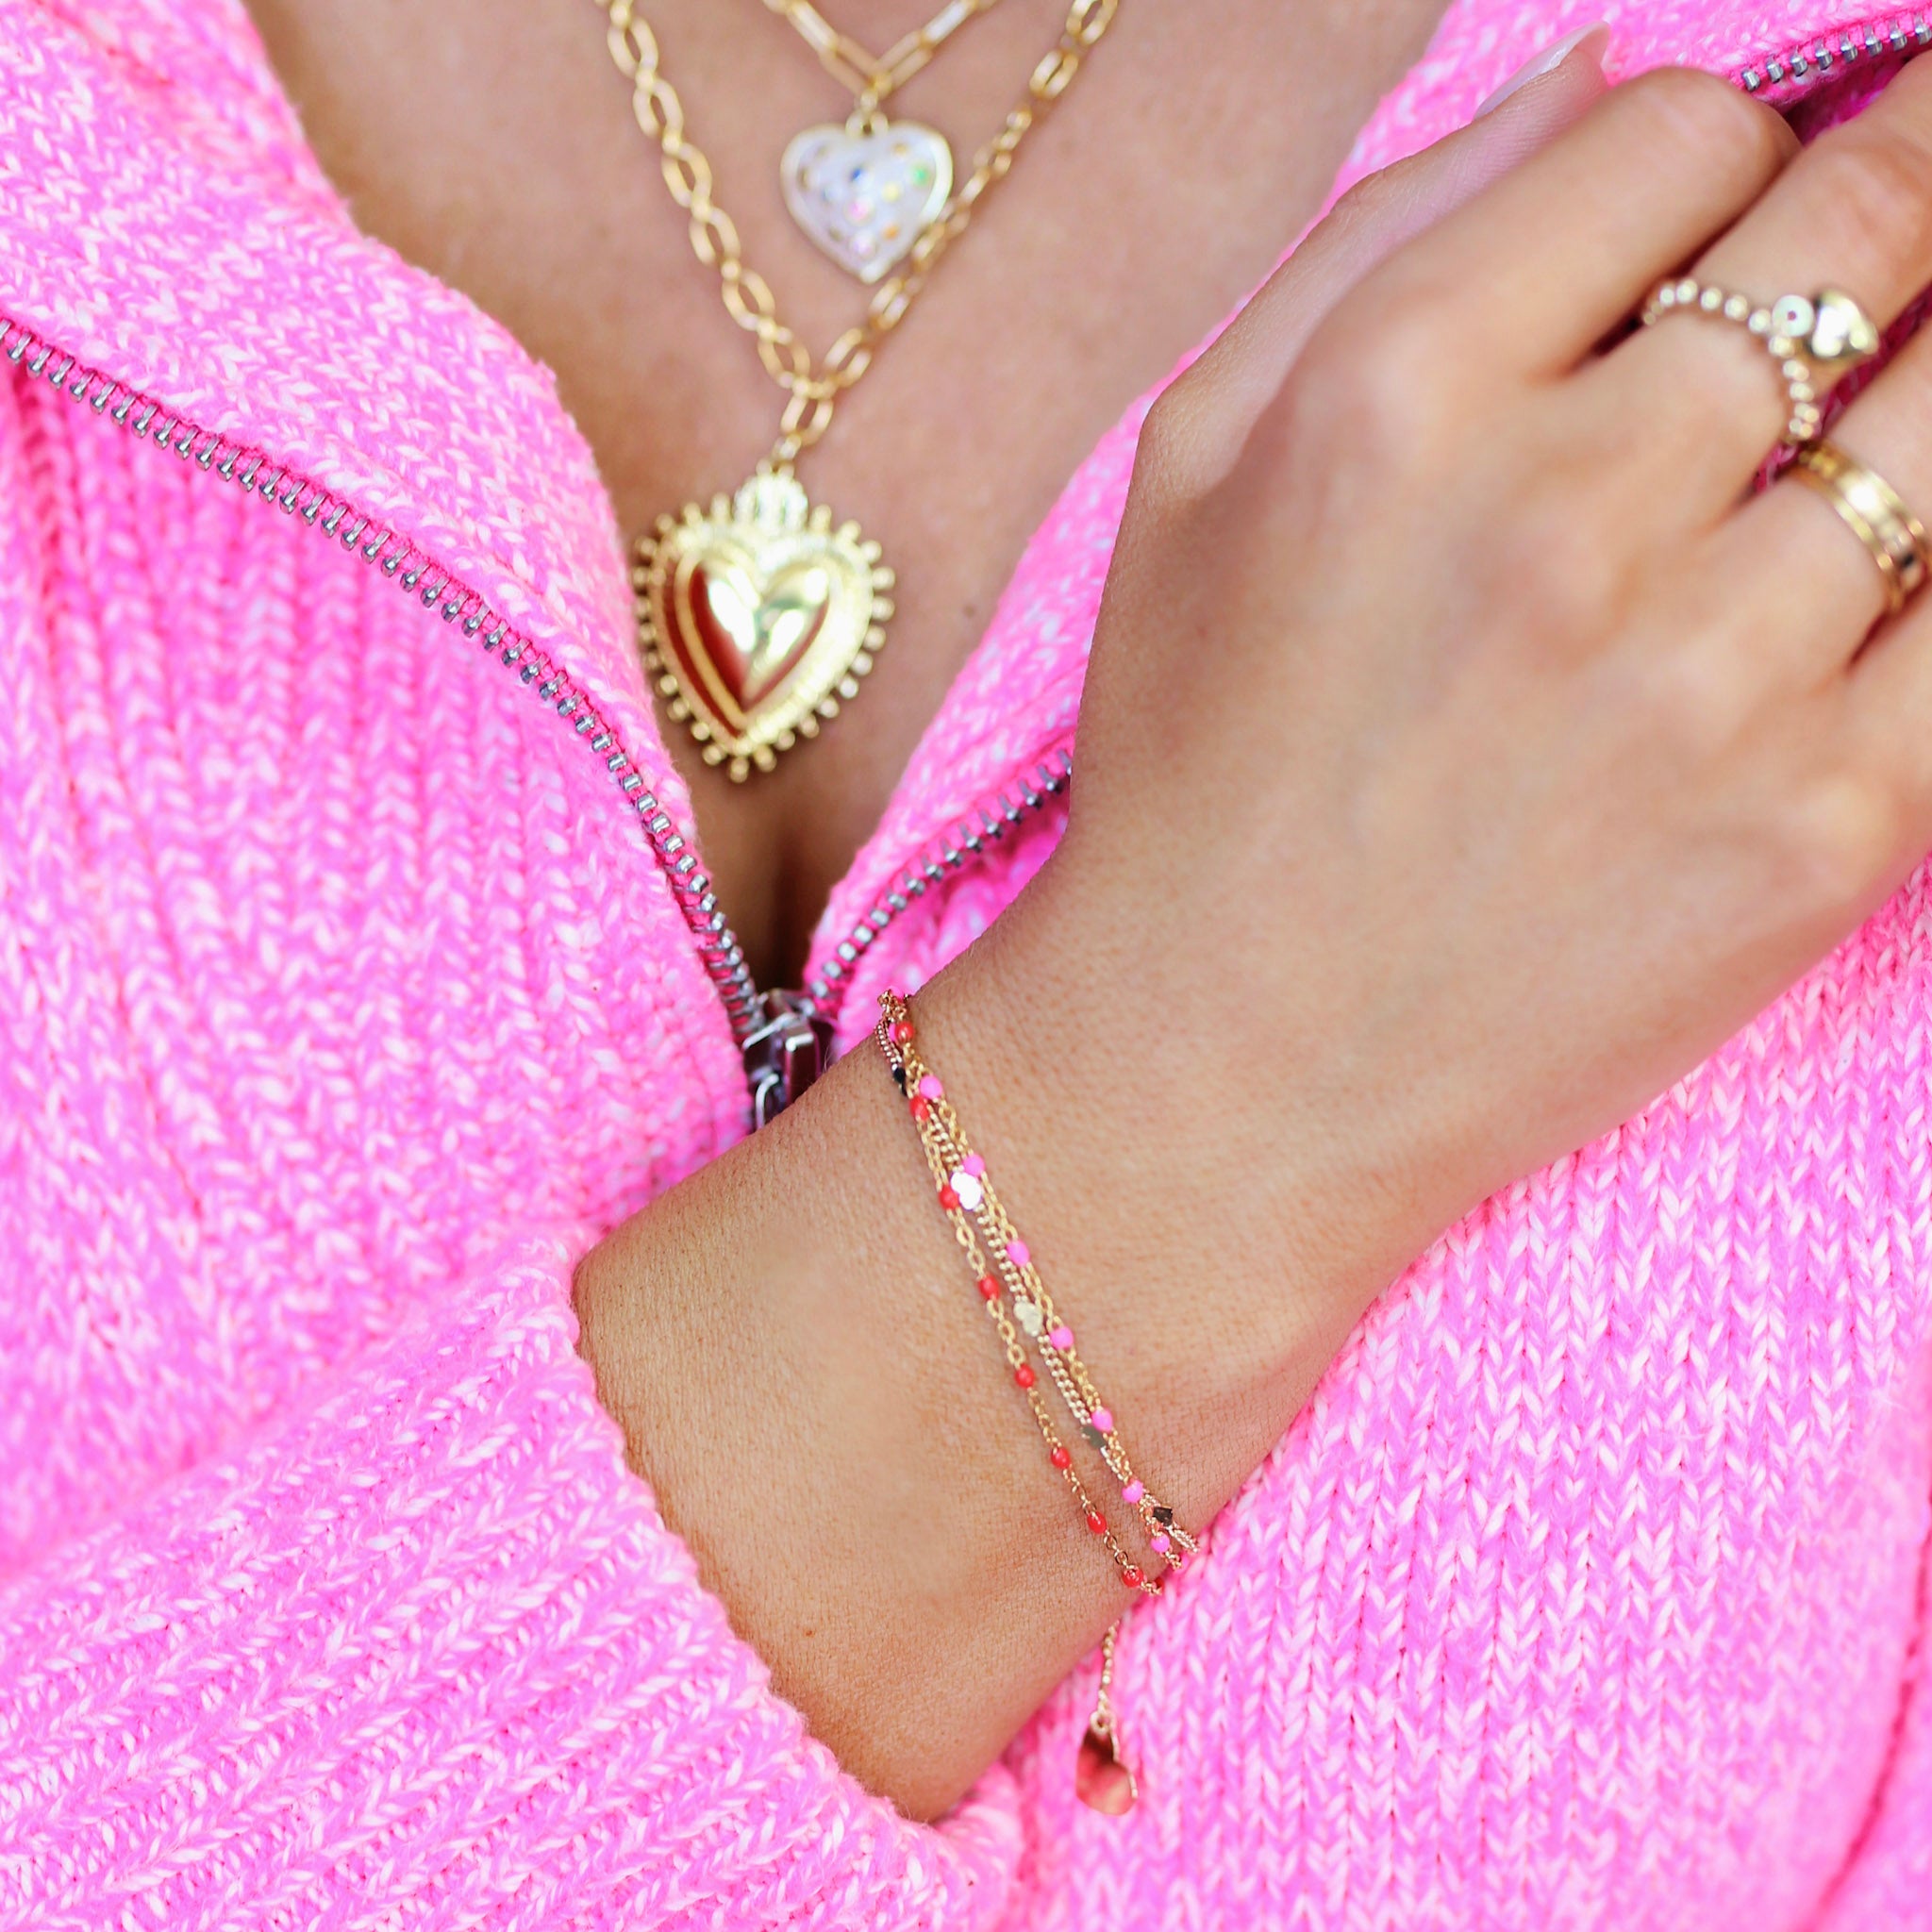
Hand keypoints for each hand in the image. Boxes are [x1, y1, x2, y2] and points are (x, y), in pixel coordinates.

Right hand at [1027, 56, 1931, 1376]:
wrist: (1223, 1077)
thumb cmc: (1191, 773)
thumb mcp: (1186, 469)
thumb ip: (1377, 239)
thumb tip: (1599, 81)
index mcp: (1400, 395)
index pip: (1683, 136)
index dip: (1717, 153)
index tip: (1708, 220)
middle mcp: (1571, 511)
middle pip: (1863, 229)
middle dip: (1896, 200)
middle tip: (1885, 242)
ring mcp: (1717, 677)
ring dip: (1926, 389)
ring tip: (1831, 456)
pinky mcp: (1825, 829)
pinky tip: (1854, 581)